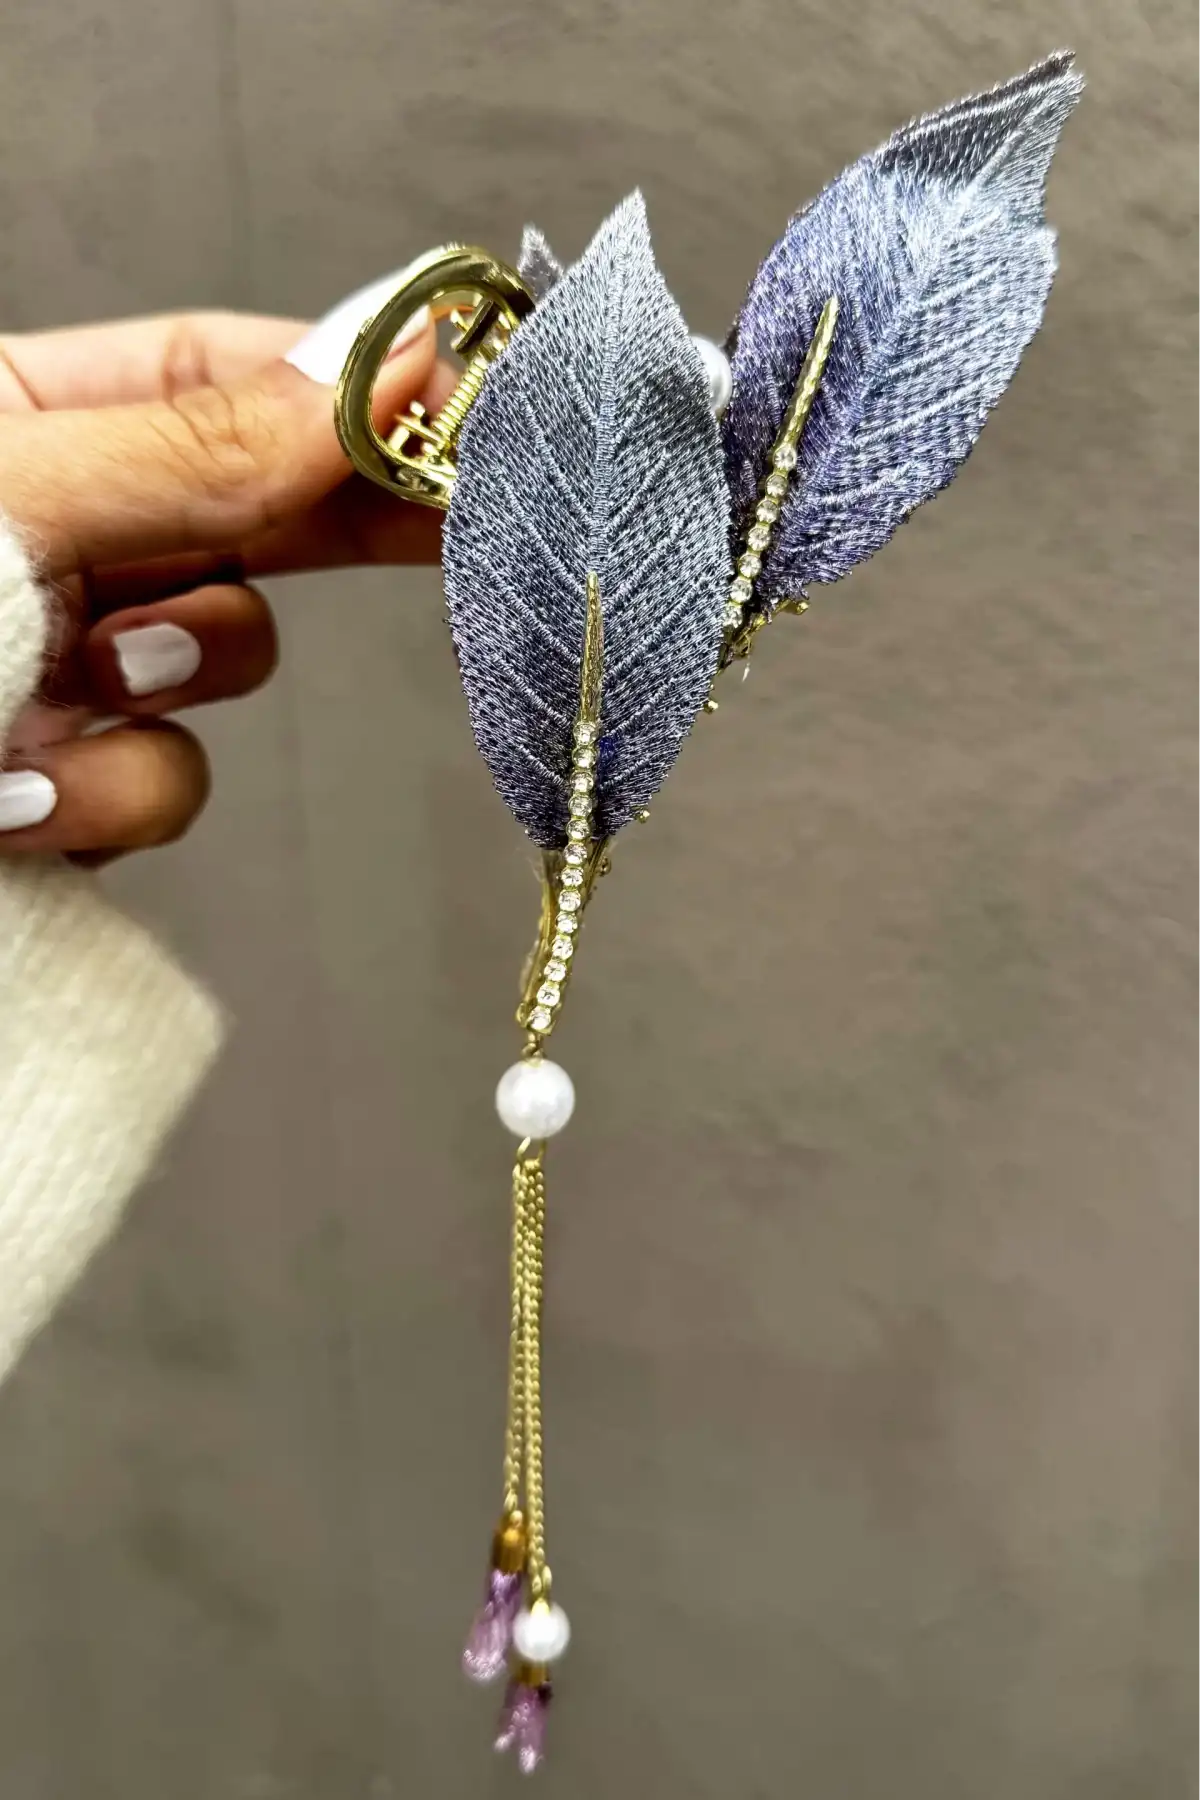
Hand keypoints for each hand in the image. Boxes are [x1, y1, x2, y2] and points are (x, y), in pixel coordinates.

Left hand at [0, 301, 451, 862]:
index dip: (339, 382)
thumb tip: (363, 373)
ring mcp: (59, 666)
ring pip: (219, 671)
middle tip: (460, 524)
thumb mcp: (2, 509)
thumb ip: (189, 452)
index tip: (454, 396)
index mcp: (14, 426)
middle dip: (336, 527)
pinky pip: (160, 787)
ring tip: (70, 692)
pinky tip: (14, 802)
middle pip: (247, 509)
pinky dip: (103, 800)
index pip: (214, 373)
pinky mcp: (62, 785)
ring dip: (171, 691)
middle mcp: (49, 538)